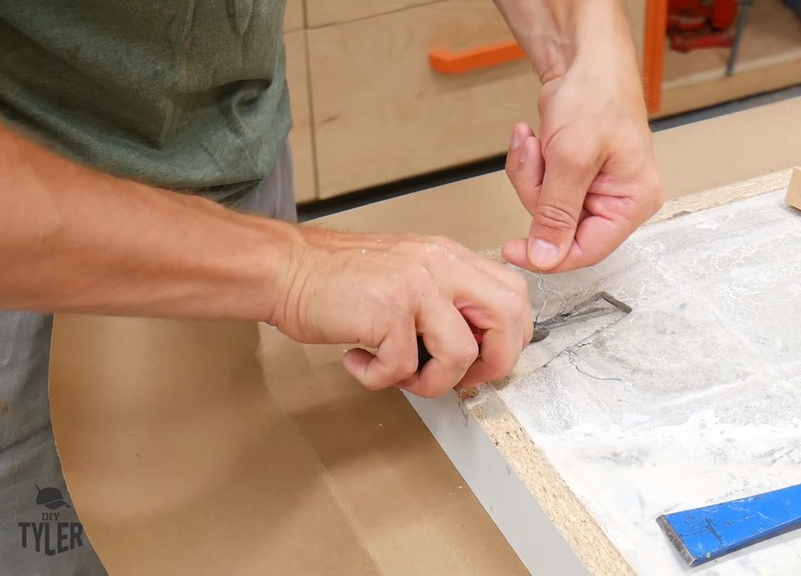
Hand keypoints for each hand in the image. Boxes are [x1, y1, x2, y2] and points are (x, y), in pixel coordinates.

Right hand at [271, 228, 531, 396]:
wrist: (286, 270)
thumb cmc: (338, 280)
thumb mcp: (408, 275)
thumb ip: (445, 301)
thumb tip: (476, 348)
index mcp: (449, 257)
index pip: (514, 294)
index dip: (510, 338)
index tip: (483, 361)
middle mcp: (440, 265)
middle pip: (508, 317)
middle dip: (493, 363)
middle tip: (460, 379)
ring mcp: (416, 285)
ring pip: (461, 353)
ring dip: (432, 382)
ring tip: (399, 374)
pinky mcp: (388, 309)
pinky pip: (403, 365)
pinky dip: (378, 378)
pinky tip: (359, 362)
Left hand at [501, 59, 663, 272]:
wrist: (584, 57)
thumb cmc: (597, 95)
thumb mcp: (572, 160)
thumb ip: (557, 214)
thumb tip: (546, 257)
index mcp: (633, 202)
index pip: (587, 251)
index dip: (548, 254)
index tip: (514, 250)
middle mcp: (617, 200)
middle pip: (560, 228)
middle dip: (537, 192)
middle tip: (537, 157)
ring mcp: (594, 188)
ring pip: (543, 208)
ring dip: (530, 173)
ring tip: (537, 141)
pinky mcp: (572, 174)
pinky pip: (539, 187)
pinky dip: (530, 163)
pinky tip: (534, 137)